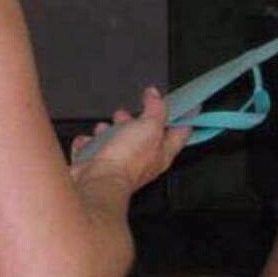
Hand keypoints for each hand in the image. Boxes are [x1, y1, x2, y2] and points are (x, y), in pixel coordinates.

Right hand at [70, 86, 195, 193]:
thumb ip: (155, 109)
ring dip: (112, 130)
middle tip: (140, 108)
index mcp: (162, 152)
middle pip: (146, 136)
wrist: (97, 181)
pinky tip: (87, 140)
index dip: (186, 117)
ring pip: (118, 142)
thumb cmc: (127, 159)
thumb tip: (155, 95)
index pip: (181, 132)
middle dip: (141, 120)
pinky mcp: (98, 168)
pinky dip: (89, 145)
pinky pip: (94, 152)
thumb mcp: (150, 126)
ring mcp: (121, 165)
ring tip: (107, 124)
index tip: (190, 106)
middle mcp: (144, 161)